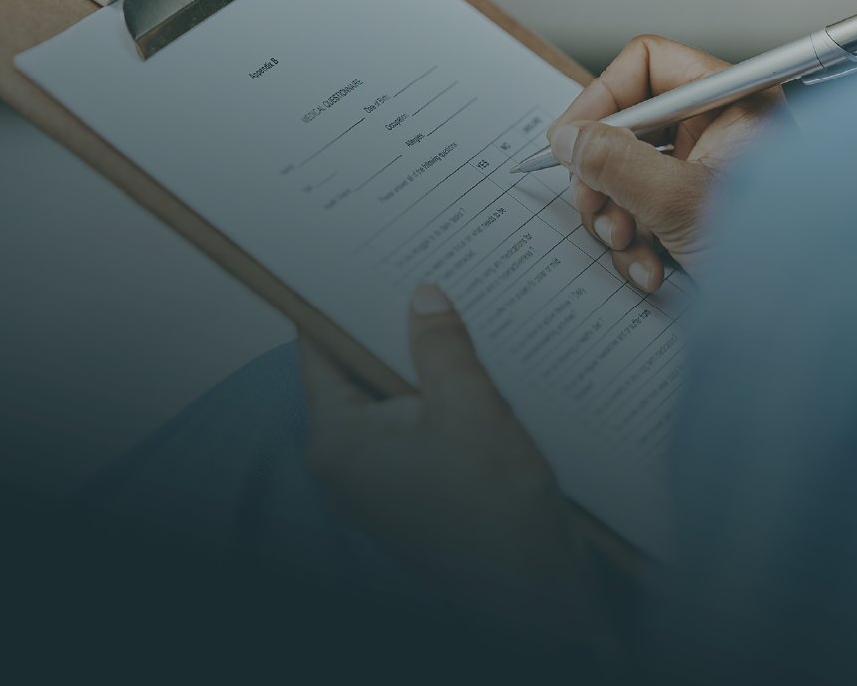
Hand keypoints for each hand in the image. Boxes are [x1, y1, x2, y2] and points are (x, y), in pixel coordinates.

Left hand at [300, 285, 614, 645]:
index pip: (318, 350)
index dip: (336, 300)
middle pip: (357, 371)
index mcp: (337, 441)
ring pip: (392, 398)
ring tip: (454, 313)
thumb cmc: (497, 517)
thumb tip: (423, 297)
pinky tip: (475, 368)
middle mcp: (347, 463)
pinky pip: (417, 426)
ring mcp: (379, 481)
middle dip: (391, 327)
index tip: (351, 258)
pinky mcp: (413, 491)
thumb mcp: (471, 407)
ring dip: (422, 362)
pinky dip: (439, 397)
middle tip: (418, 273)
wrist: (537, 600)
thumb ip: (440, 344)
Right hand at [548, 35, 793, 290]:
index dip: (601, 98)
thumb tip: (568, 138)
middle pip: (629, 126)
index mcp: (731, 103)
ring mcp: (706, 174)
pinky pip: (643, 212)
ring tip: (630, 244)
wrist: (804, 316)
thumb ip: (614, 163)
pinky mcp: (696, 213)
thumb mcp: (678, 201)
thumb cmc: (776, 254)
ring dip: (616, 216)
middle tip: (595, 203)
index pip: (647, 66)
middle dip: (605, 174)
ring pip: (628, 174)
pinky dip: (637, 243)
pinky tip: (652, 267)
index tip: (570, 139)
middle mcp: (720, 131)